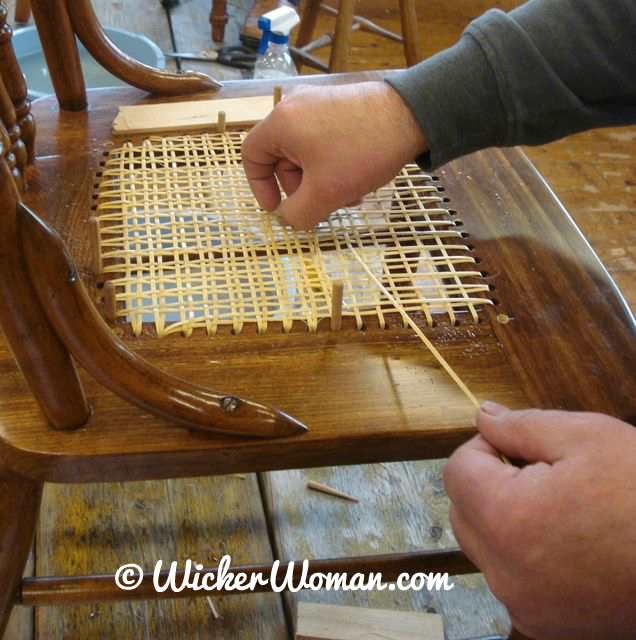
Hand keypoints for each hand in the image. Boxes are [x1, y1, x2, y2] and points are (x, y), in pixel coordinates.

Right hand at [241, 81, 426, 228]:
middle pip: (281, 158)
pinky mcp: (340, 106)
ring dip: (320, 180)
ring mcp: (319, 104)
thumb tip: (287, 220)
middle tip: (321, 205)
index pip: (251, 156)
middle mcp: (295, 108)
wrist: (413, 116)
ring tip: (347, 195)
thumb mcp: (324, 193)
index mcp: (281, 123)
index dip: (260, 188)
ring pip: (306, 153)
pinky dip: (333, 165)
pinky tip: (357, 179)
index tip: (278, 208)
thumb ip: (297, 214)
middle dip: (300, 188)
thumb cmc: (361, 152)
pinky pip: (324, 142)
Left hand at [444, 403, 635, 638]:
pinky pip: (510, 576)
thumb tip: (483, 416)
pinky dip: (522, 553)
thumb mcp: (588, 438)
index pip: (456, 471)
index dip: (483, 448)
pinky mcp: (546, 624)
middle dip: (487, 483)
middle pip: (462, 510)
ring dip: (502, 518)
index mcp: (507, 519)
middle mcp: (505, 571)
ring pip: (482, 545)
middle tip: (538, 472)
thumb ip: (521, 426)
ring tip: (558, 506)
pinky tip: (567, 540)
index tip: (517, 447)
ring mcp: (524, 603)